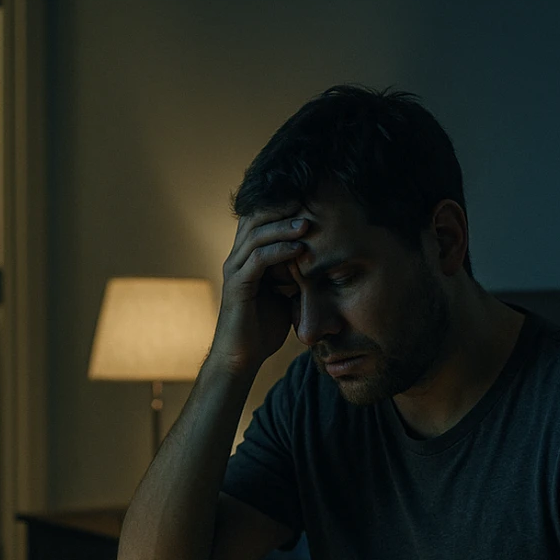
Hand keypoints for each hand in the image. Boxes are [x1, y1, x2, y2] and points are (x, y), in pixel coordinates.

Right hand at [208, 207, 309, 375]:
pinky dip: (279, 251)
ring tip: (307, 224)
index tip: (310, 200)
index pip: (260, 220)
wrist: (242, 358)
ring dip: (283, 227)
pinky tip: (299, 249)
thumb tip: (323, 263)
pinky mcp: (238, 286)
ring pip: (256, 235)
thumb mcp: (286, 295)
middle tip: (308, 200)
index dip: (281, 207)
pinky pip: (258, 260)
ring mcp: (235, 270)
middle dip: (282, 207)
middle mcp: (237, 259)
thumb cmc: (263, 329)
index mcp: (247, 257)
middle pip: (255, 218)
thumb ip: (296, 275)